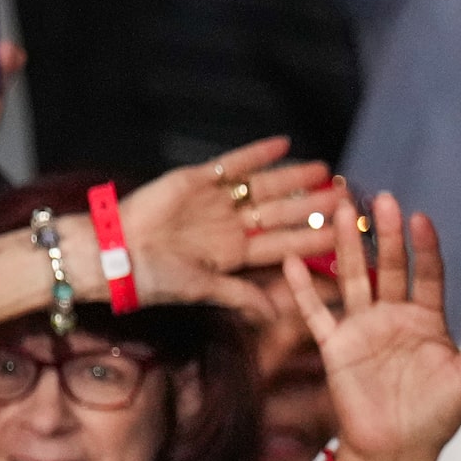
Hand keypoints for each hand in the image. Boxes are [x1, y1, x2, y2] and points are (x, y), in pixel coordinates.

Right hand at [111, 141, 336, 314]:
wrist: (112, 253)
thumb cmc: (153, 278)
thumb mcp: (202, 289)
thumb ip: (240, 296)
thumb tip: (274, 317)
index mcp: (235, 254)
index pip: (284, 245)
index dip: (313, 239)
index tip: (345, 235)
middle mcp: (230, 226)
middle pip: (281, 213)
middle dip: (312, 206)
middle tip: (347, 196)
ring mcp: (215, 201)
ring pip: (263, 187)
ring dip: (293, 178)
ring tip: (324, 169)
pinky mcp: (196, 180)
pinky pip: (232, 164)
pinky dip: (256, 154)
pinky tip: (283, 143)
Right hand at [282, 190, 460, 460]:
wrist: (397, 452)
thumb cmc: (437, 418)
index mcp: (428, 321)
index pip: (427, 274)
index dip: (424, 247)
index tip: (420, 218)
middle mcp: (394, 318)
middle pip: (389, 265)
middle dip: (385, 233)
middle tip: (380, 198)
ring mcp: (363, 329)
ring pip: (354, 277)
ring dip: (347, 245)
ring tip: (342, 209)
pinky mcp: (336, 347)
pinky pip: (316, 313)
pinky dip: (302, 288)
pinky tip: (291, 260)